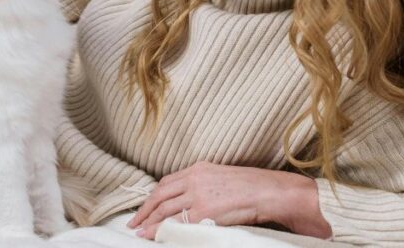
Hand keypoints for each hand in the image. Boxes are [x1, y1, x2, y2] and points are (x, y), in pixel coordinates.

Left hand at [126, 161, 330, 239]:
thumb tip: (187, 199)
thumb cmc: (252, 186)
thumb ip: (203, 184)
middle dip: (144, 210)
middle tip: (134, 222)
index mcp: (199, 168)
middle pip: (160, 195)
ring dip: (150, 222)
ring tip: (141, 232)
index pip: (166, 182)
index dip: (152, 196)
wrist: (269, 191)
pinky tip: (156, 235)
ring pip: (165, 210)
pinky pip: (178, 223)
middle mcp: (195, 179)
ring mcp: (198, 196)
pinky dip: (163, 230)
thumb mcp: (222, 177)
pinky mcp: (204, 212)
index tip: (144, 207)